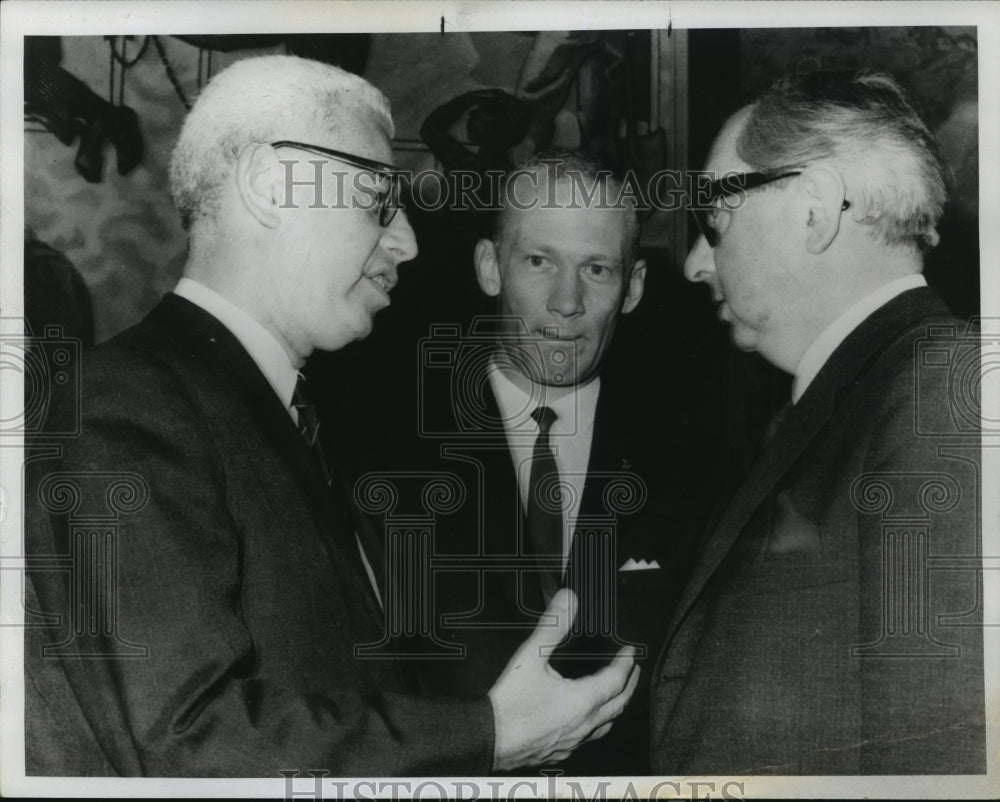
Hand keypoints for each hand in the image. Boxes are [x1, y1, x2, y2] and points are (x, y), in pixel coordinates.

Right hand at [487, 589, 638, 770]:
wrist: (488, 739)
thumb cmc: (509, 704)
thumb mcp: (530, 656)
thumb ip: (552, 626)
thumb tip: (569, 600)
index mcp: (582, 700)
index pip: (615, 679)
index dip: (625, 663)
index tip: (630, 651)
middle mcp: (584, 723)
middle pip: (618, 704)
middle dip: (629, 685)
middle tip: (633, 671)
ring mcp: (573, 741)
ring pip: (606, 725)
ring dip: (615, 707)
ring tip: (617, 698)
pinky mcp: (560, 752)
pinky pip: (588, 739)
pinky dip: (596, 725)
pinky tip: (585, 722)